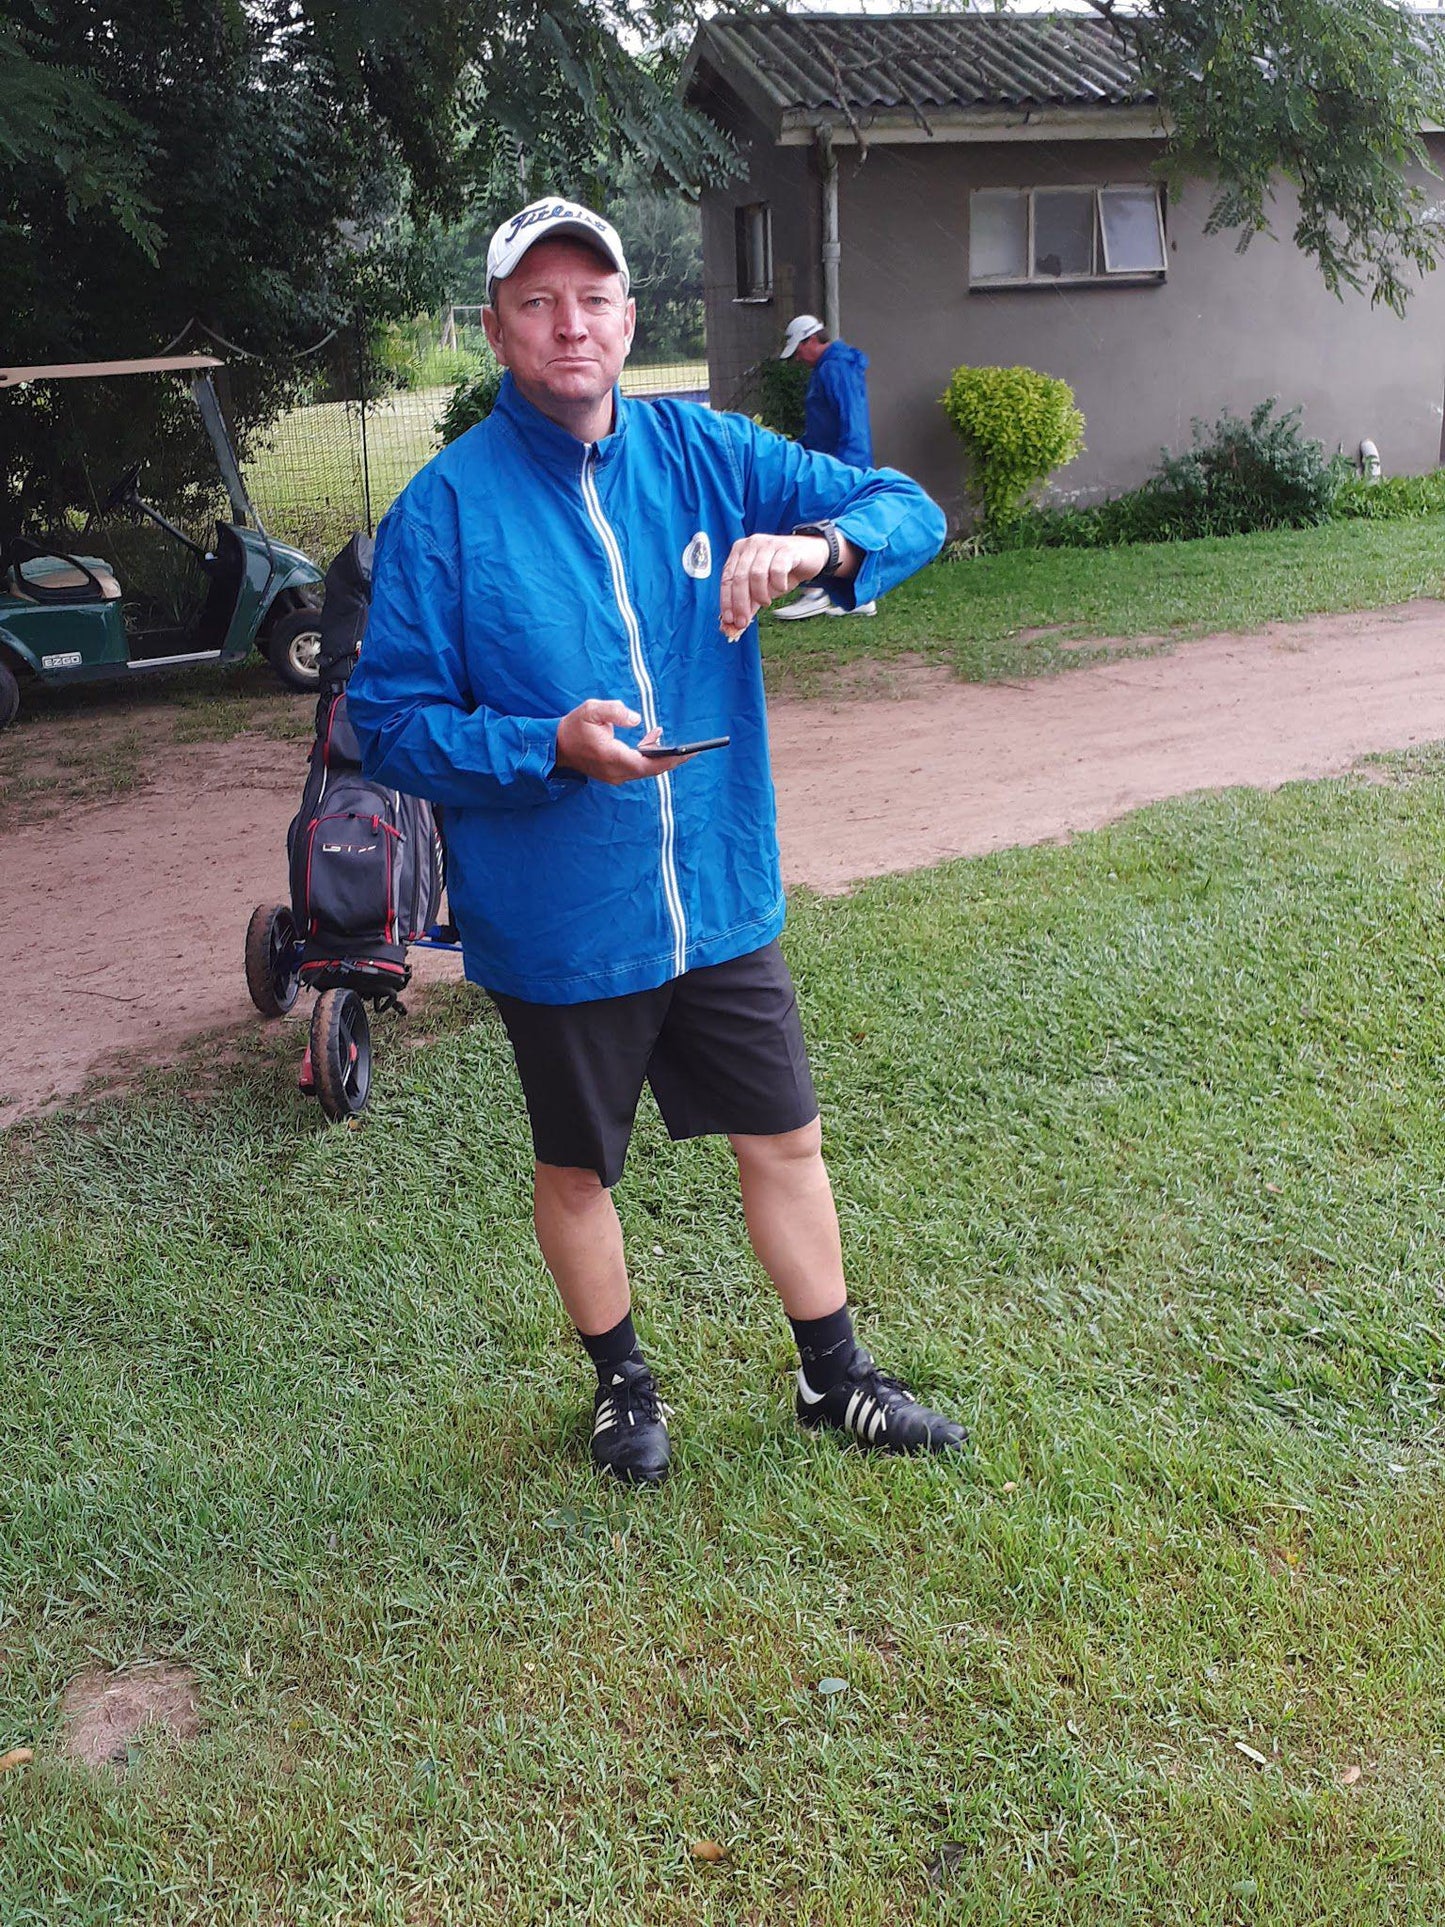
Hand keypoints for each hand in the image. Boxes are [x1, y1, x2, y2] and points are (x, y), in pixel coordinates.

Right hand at [554, 699, 695, 783]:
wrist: (555, 746)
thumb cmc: (574, 727)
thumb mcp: (591, 710)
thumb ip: (615, 711)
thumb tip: (637, 719)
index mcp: (613, 757)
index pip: (649, 763)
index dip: (671, 759)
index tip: (689, 753)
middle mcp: (617, 771)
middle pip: (652, 770)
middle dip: (673, 760)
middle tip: (694, 751)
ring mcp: (615, 775)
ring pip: (646, 769)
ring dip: (661, 757)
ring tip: (677, 743)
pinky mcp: (614, 773)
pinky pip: (637, 767)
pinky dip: (649, 755)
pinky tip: (653, 737)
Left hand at [719, 534, 830, 638]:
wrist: (809, 555)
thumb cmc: (782, 569)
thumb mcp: (762, 587)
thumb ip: (748, 602)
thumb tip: (734, 624)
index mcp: (740, 551)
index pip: (727, 578)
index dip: (726, 601)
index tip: (729, 620)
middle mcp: (751, 544)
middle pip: (740, 578)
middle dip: (740, 603)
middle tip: (744, 621)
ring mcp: (768, 544)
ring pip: (757, 574)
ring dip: (760, 594)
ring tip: (766, 603)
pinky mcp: (786, 549)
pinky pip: (777, 570)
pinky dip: (778, 584)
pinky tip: (781, 588)